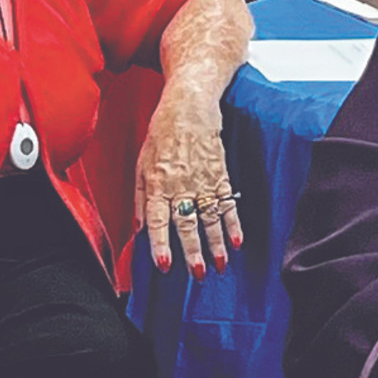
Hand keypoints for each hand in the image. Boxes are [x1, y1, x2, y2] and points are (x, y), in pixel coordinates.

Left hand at [138, 85, 243, 278]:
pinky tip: (238, 240)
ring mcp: (202, 179)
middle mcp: (180, 184)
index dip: (160, 243)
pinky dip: (234, 221)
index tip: (164, 265)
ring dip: (216, 242)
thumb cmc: (162, 132)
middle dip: (193, 250)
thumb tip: (138, 228)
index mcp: (157, 182)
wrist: (190, 104)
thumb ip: (139, 197)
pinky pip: (228, 201)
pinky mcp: (220, 173)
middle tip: (198, 274)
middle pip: (187, 222)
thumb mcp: (141, 162)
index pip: (158, 219)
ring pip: (210, 216)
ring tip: (220, 265)